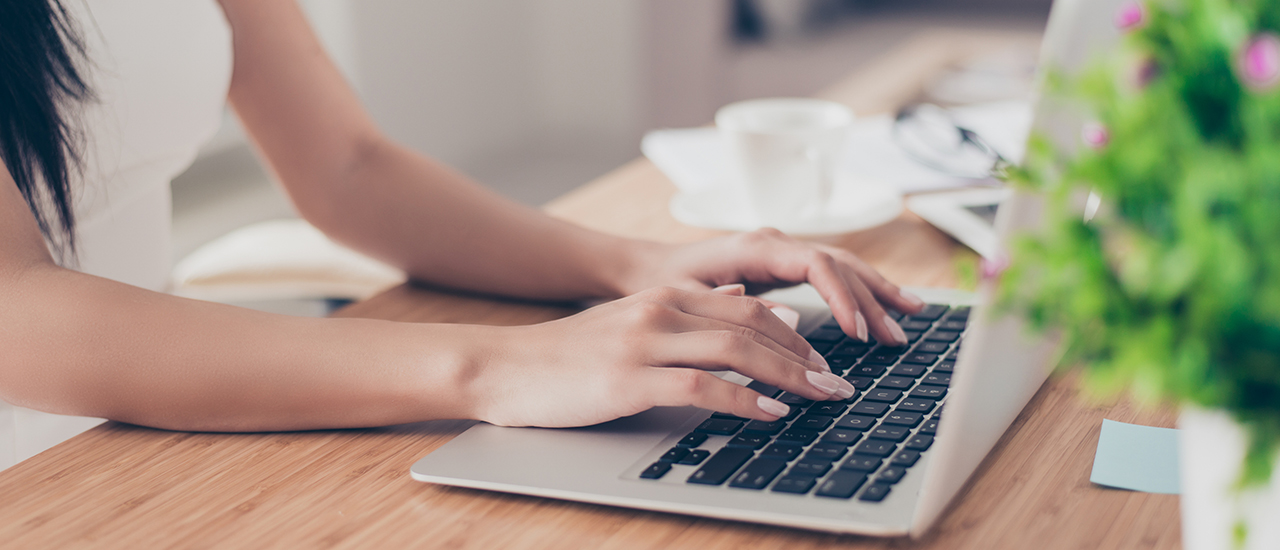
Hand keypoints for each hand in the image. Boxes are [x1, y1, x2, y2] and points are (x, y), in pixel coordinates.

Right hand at [468, 286, 856, 427]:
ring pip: (736, 351)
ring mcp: (645, 343)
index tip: (823, 360)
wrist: (506, 367)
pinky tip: (770, 414)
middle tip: (837, 383)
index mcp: (666, 296)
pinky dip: (744, 401)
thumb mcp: (635, 321)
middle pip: (753, 325)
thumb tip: (743, 302)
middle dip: (804, 356)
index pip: (748, 306)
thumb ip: (688, 311)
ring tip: (820, 398)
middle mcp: (661, 311)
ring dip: (788, 376)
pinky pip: (701, 387)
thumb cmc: (571, 353)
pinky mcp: (630, 378)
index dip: (795, 333)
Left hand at [621, 228, 925, 345]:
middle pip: (839, 263)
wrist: (644, 269)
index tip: (856, 332)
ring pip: (842, 266)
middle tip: (895, 336)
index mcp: (755, 247)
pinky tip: (885, 308)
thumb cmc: (661, 283)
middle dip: (871, 298)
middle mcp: (775, 243)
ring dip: (875, 292)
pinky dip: (861, 291)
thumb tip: (788, 322)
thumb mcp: (690, 300)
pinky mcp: (784, 266)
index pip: (815, 264)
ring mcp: (783, 252)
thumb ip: (733, 307)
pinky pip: (832, 274)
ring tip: (910, 318)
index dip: (841, 297)